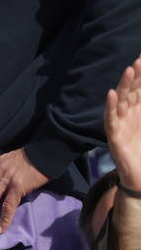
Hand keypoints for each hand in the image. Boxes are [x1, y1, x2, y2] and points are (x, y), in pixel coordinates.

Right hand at [106, 55, 140, 191]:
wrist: (140, 179)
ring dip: (124, 86)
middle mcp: (128, 116)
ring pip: (121, 101)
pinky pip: (111, 119)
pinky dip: (110, 106)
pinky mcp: (114, 137)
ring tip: (129, 71)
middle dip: (137, 76)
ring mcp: (120, 125)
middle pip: (132, 91)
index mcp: (139, 113)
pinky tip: (112, 94)